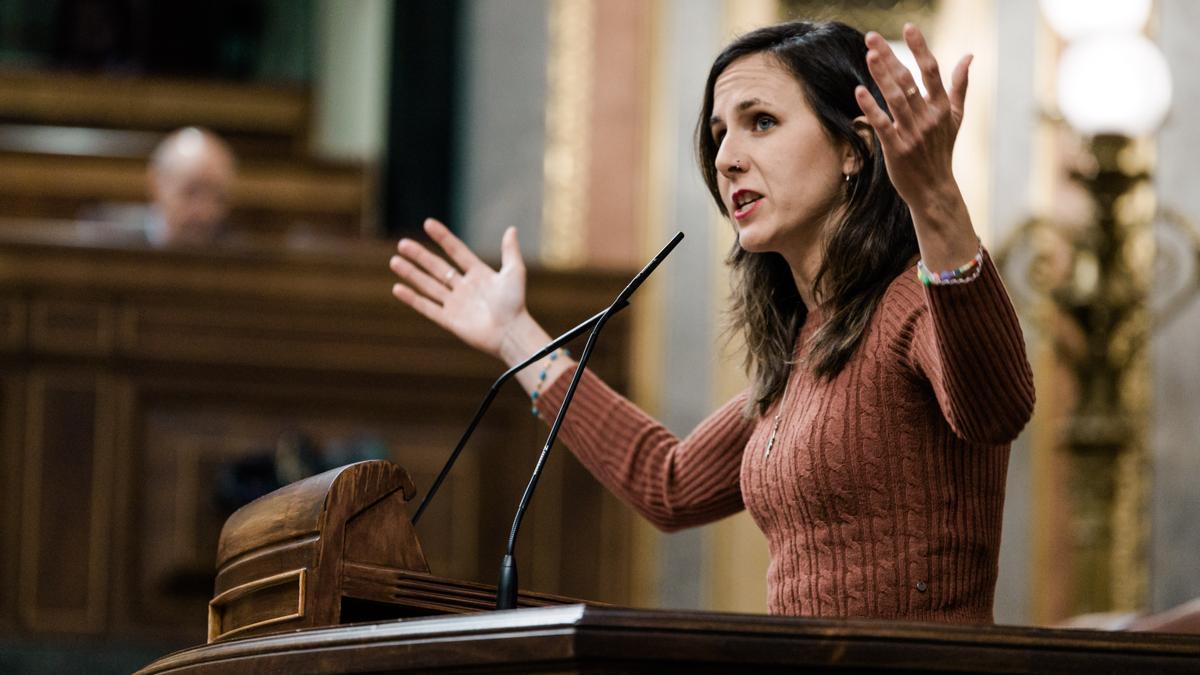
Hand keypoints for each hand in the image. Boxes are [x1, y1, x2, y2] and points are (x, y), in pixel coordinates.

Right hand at [390, 218, 527, 359]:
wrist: (511, 333)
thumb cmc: (515, 304)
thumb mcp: (514, 272)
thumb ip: (510, 251)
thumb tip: (512, 228)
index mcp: (478, 274)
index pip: (456, 251)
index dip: (442, 238)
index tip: (428, 224)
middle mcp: (464, 287)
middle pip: (437, 267)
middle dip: (419, 256)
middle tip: (402, 244)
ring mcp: (455, 304)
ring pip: (428, 285)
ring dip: (411, 273)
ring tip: (394, 261)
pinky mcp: (449, 320)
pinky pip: (427, 307)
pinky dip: (412, 299)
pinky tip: (397, 288)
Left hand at [854, 24, 970, 215]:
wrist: (934, 188)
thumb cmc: (942, 150)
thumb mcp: (956, 117)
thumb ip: (959, 85)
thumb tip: (969, 55)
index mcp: (942, 107)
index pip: (932, 71)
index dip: (921, 48)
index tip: (909, 27)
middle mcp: (928, 117)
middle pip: (907, 80)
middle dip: (890, 57)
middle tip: (871, 37)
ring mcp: (912, 133)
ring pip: (895, 98)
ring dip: (881, 75)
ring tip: (869, 54)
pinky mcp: (897, 149)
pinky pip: (882, 124)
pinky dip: (871, 108)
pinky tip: (859, 91)